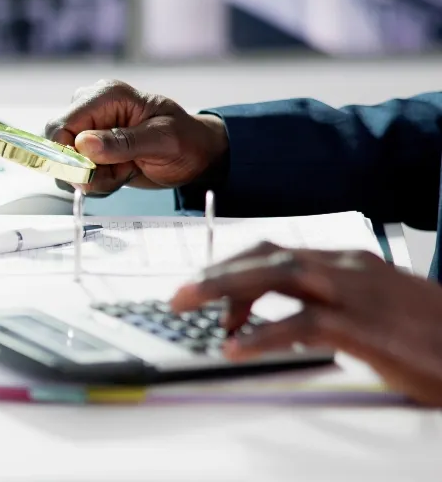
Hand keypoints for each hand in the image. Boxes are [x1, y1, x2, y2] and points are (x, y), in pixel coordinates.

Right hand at [44, 79, 227, 194]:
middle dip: (84, 170)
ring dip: (94, 179)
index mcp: (106, 96)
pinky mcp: (91, 151)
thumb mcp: (162, 140)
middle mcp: (91, 110)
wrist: (196, 155)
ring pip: (66, 166)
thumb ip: (122, 142)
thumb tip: (83, 144)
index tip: (88, 174)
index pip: (61, 126)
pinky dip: (98, 183)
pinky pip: (78, 174)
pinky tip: (121, 174)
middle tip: (118, 173)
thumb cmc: (186, 140)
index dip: (66, 155)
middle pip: (57, 147)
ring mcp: (89, 131)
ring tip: (125, 171)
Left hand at [170, 242, 441, 406]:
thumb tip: (283, 317)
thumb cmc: (426, 330)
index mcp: (343, 261)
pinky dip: (263, 333)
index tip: (205, 290)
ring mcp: (354, 293)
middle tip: (179, 294)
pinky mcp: (364, 327)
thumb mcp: (370, 305)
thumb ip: (326, 303)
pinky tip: (236, 346)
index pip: (273, 250)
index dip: (232, 267)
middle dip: (216, 272)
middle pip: (266, 255)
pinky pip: (302, 324)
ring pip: (277, 275)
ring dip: (225, 289)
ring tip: (188, 305)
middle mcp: (345, 267)